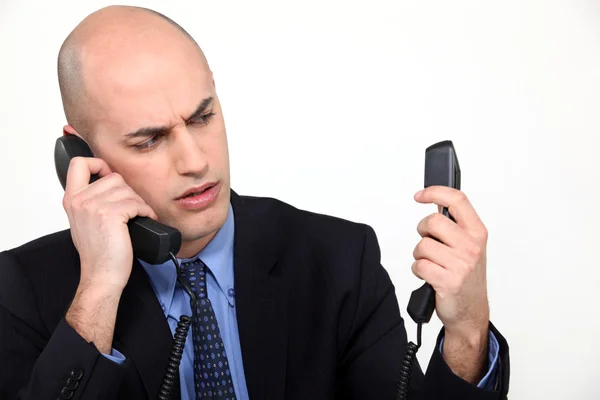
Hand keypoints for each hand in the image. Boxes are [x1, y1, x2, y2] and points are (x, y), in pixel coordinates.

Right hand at [62, 156, 157, 290]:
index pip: (80, 164)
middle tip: (131, 209)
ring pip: (127, 190)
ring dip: (139, 203)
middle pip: (114, 177)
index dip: (99, 164)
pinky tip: (145, 219)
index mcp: (72, 199)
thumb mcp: (85, 221)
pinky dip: (146, 211)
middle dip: (128, 192)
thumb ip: (91, 200)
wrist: (101, 275)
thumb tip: (109, 183)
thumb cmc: (99, 253)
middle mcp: (79, 200)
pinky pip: (137, 203)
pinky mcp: (111, 215)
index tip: (109, 176)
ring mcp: (93, 206)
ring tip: (138, 216)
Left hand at [411, 186, 488, 381]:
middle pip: (432, 221)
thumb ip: (455, 225)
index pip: (457, 200)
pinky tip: (430, 276)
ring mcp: (461, 264)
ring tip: (433, 264)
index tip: (420, 195)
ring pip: (422, 245)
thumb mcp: (468, 246)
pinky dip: (419, 271)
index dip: (435, 192)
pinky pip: (419, 265)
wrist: (470, 311)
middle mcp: (471, 246)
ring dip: (420, 255)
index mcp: (477, 233)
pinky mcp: (448, 281)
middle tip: (429, 243)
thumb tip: (434, 203)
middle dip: (423, 232)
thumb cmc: (466, 276)